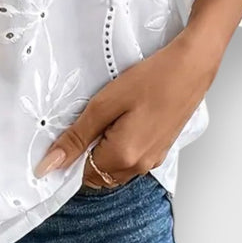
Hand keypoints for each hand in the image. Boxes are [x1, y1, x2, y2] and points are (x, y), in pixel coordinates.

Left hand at [34, 30, 221, 186]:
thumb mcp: (104, 104)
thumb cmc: (151, 79)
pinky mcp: (161, 149)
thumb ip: (76, 137)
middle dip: (87, 154)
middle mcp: (140, 166)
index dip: (70, 158)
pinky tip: (122, 118)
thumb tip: (49, 165)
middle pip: (100, 174)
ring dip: (103, 149)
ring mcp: (153, 159)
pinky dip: (120, 145)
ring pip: (115, 167)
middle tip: (88, 120)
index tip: (66, 136)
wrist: (191, 66)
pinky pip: (131, 158)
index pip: (82, 176)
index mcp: (123, 157)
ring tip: (106, 116)